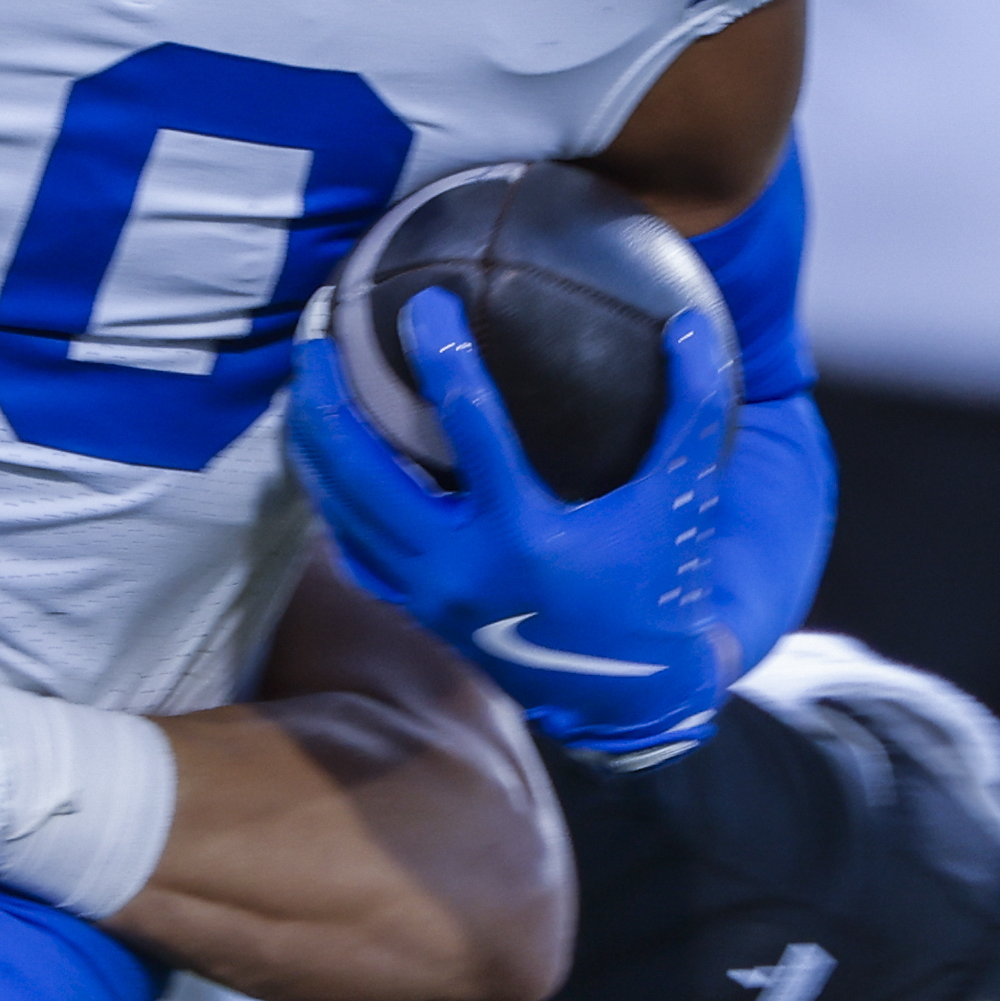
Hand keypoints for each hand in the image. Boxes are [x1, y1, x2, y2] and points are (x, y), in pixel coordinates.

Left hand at [285, 289, 731, 751]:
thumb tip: (695, 321)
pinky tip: (320, 445)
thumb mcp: (683, 502)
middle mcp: (462, 567)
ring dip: (314, 437)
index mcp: (525, 536)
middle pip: (365, 472)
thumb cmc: (659, 587)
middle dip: (329, 396)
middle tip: (317, 327)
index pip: (470, 430)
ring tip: (304, 369)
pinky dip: (328, 492)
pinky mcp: (415, 608)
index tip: (424, 302)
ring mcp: (429, 593)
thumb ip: (693, 410)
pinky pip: (351, 543)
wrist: (628, 698)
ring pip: (342, 506)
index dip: (444, 359)